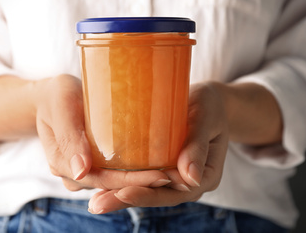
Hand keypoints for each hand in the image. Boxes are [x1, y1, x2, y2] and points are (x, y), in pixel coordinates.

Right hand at [34, 74, 170, 190]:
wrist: (48, 95)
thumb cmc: (55, 96)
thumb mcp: (61, 107)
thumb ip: (68, 136)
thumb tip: (81, 170)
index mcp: (62, 162)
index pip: (101, 180)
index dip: (131, 182)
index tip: (160, 175)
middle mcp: (73, 171)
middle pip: (110, 184)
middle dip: (142, 183)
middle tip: (174, 175)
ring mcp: (82, 167)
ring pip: (112, 180)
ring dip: (139, 179)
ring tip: (170, 171)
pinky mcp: (91, 159)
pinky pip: (112, 170)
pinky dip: (132, 169)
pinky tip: (153, 163)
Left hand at [88, 82, 228, 213]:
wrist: (209, 101)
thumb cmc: (210, 106)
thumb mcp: (207, 120)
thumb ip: (198, 146)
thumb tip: (191, 178)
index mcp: (205, 176)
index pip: (175, 192)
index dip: (149, 194)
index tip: (124, 192)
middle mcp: (189, 181)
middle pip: (156, 196)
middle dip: (125, 200)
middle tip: (98, 204)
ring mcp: (175, 175)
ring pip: (147, 189)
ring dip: (120, 195)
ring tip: (95, 202)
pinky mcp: (163, 165)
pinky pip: (143, 177)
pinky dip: (123, 181)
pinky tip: (101, 183)